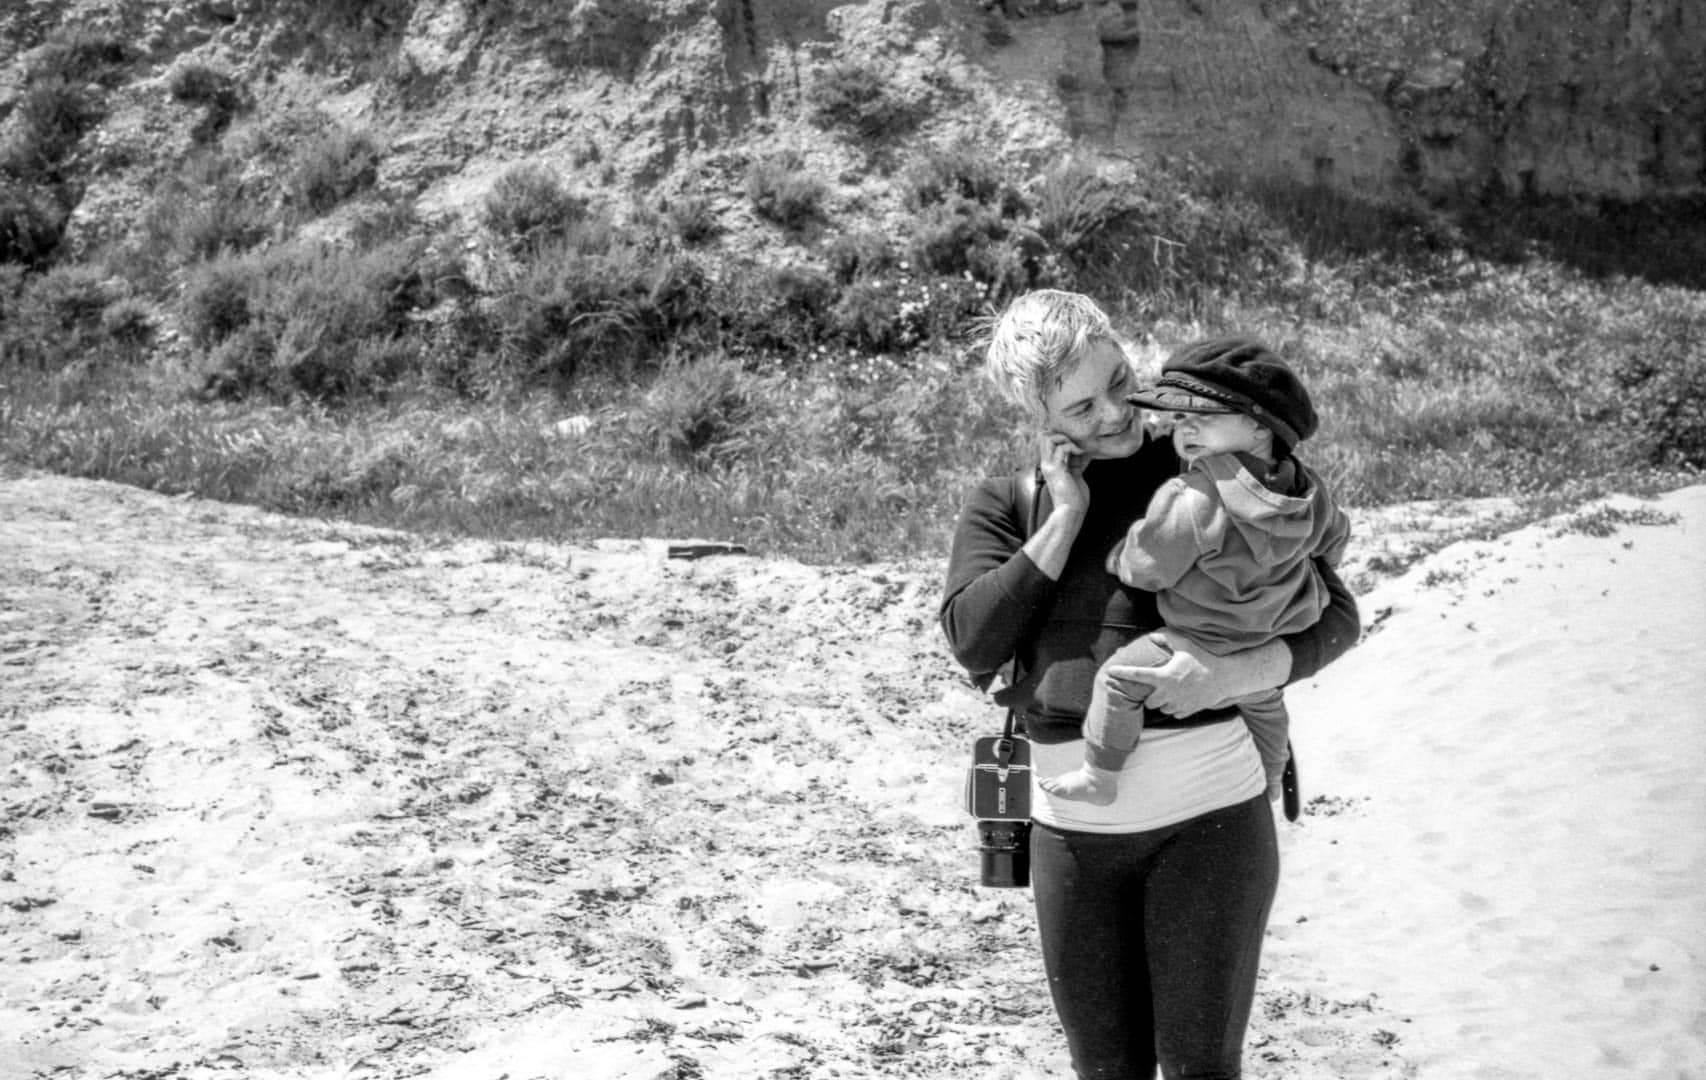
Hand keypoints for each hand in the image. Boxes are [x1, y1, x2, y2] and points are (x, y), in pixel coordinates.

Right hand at [1037, 431, 1088, 517]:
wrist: (1071, 512)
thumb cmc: (1075, 498)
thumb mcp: (1076, 475)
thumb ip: (1075, 462)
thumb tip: (1081, 450)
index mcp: (1050, 465)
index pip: (1048, 442)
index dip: (1061, 438)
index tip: (1076, 445)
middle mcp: (1046, 464)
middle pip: (1044, 437)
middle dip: (1061, 435)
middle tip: (1074, 444)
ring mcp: (1049, 466)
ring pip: (1048, 438)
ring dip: (1066, 439)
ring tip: (1076, 449)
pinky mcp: (1056, 470)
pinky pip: (1061, 449)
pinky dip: (1072, 447)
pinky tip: (1080, 454)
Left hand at [1117, 634, 1287, 716]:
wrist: (1226, 676)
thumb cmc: (1203, 657)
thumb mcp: (1185, 644)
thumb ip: (1166, 639)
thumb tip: (1152, 635)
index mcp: (1165, 676)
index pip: (1138, 674)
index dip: (1122, 673)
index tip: (1110, 671)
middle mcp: (1169, 692)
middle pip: (1148, 701)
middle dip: (1149, 694)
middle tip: (1157, 684)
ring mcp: (1179, 704)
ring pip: (1160, 709)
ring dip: (1161, 701)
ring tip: (1170, 690)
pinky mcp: (1188, 710)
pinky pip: (1173, 713)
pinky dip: (1173, 707)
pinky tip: (1180, 696)